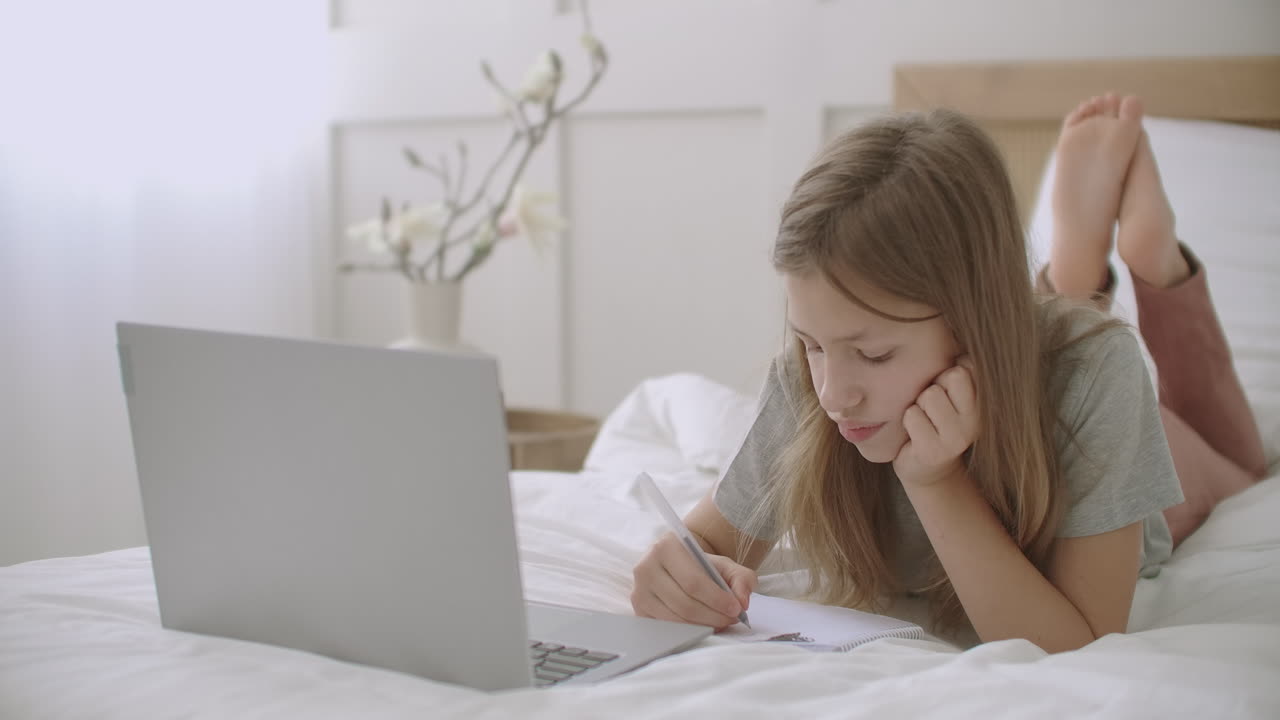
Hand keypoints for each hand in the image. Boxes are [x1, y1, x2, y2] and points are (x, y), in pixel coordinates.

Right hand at [631, 532, 756, 629]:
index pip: (693, 581)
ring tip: (721, 622)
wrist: (680, 567)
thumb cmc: (703, 566)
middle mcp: (646, 566)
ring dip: (703, 625)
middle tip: (732, 619)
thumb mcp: (726, 565)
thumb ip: (742, 579)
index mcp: (666, 546)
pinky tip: (703, 626)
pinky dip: (688, 631)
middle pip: (684, 603)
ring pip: (675, 619)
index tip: (736, 609)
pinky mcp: (638, 609)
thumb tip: (742, 601)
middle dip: (713, 615)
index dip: (717, 599)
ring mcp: (638, 590)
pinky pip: (665, 628)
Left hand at [892, 356, 978, 487]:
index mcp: (983, 400)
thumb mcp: (949, 391)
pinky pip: (913, 415)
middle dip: (933, 386)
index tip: (947, 390)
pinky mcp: (935, 451)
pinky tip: (914, 434)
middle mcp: (977, 419)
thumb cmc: (933, 418)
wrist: (924, 465)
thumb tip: (949, 325)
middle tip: (932, 407)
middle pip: (952, 376)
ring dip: (919, 405)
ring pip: (930, 395)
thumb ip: (956, 366)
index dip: (949, 371)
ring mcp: (958, 437)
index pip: (969, 364)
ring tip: (923, 420)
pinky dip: (908, 421)